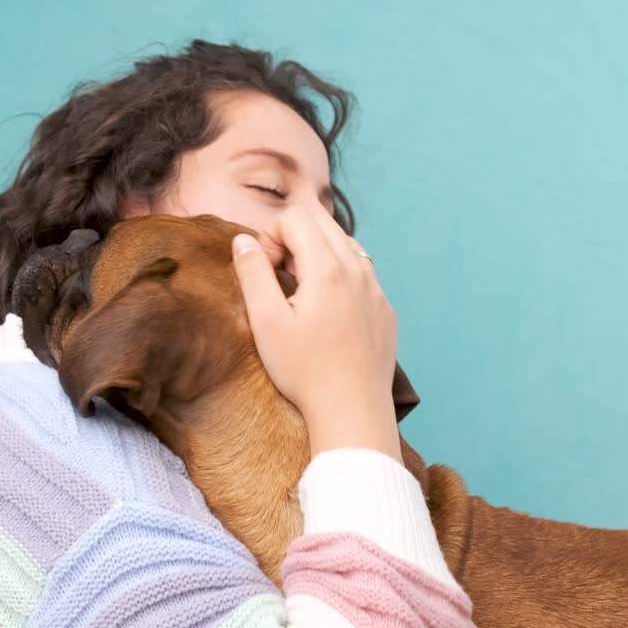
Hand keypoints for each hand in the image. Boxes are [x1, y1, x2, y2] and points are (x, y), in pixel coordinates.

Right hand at [231, 205, 401, 462]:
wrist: (352, 411)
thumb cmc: (304, 370)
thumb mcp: (266, 322)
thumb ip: (252, 273)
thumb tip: (243, 240)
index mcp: (328, 267)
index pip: (296, 217)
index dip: (271, 236)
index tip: (265, 270)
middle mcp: (358, 269)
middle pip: (323, 222)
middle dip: (294, 237)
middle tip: (280, 277)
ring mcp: (376, 289)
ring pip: (345, 244)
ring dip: (318, 253)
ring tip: (302, 293)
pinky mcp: (385, 309)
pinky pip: (362, 272)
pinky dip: (340, 274)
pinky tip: (327, 311)